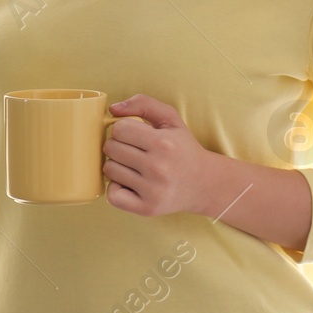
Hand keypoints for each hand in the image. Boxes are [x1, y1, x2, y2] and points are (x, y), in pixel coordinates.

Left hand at [101, 94, 215, 216]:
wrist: (203, 183)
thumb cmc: (183, 148)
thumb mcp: (170, 118)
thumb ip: (143, 104)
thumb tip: (113, 109)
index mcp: (163, 143)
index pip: (119, 129)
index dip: (123, 129)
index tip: (133, 134)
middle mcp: (158, 168)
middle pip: (111, 148)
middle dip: (117, 145)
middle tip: (133, 150)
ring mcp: (152, 191)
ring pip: (109, 170)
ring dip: (116, 165)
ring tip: (132, 166)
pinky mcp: (147, 208)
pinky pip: (112, 195)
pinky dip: (116, 188)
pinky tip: (129, 183)